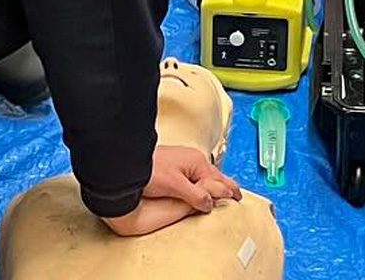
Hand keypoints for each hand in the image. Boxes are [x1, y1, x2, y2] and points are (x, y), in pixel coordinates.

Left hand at [101, 146, 241, 235]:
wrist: (127, 162)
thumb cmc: (149, 171)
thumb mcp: (175, 186)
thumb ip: (195, 195)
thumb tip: (210, 204)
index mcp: (197, 162)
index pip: (218, 180)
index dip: (228, 191)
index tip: (237, 198)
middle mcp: (193, 159)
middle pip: (215, 175)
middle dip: (226, 185)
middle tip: (237, 195)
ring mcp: (184, 161)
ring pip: (205, 175)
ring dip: (214, 184)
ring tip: (223, 192)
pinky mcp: (175, 165)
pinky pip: (196, 175)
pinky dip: (203, 182)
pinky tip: (201, 187)